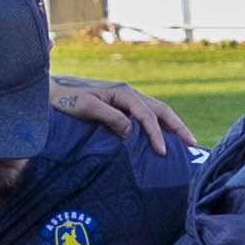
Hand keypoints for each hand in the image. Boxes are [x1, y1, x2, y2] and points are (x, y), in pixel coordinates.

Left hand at [52, 77, 195, 155]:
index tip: (163, 153)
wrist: (51, 91)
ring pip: (156, 111)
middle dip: (177, 127)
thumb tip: (132, 132)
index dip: (157, 134)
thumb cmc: (65, 100)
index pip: (147, 115)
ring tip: (186, 143)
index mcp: (123, 93)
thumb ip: (110, 118)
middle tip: (193, 145)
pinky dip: (159, 126)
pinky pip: (146, 116)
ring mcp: (126, 99)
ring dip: (172, 126)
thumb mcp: (86, 107)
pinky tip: (163, 138)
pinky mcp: (121, 106)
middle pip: (160, 109)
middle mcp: (128, 93)